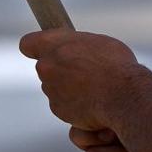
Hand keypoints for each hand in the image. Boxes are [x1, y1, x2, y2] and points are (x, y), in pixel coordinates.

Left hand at [19, 27, 146, 129]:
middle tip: (82, 70)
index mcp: (53, 45)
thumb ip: (75, 45)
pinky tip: (93, 101)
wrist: (123, 96)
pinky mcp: (58, 110)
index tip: (45, 49)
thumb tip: (73, 50)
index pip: (28, 43)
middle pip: (46, 66)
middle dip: (60, 69)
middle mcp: (46, 67)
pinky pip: (63, 104)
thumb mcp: (96, 42)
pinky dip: (74, 104)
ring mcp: (51, 90)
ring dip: (68, 87)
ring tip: (93, 87)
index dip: (36, 46)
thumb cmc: (115, 65)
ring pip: (55, 86)